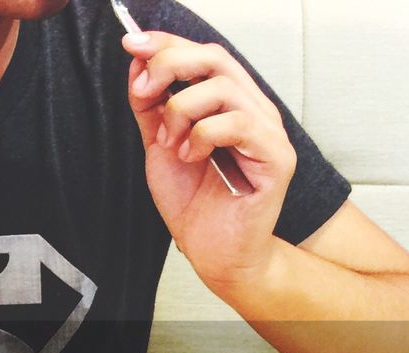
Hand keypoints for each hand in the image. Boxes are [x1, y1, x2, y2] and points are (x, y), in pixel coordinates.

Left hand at [123, 32, 295, 291]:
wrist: (215, 254)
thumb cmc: (195, 203)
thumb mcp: (160, 145)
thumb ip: (150, 106)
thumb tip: (138, 63)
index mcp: (229, 104)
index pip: (203, 55)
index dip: (168, 42)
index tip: (132, 41)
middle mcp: (253, 110)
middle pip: (216, 58)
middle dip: (170, 64)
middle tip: (143, 89)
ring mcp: (268, 132)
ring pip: (223, 87)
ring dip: (181, 110)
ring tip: (170, 144)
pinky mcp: (276, 157)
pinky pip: (236, 123)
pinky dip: (202, 135)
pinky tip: (191, 157)